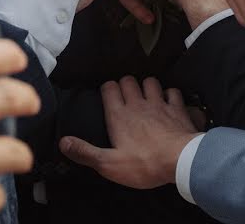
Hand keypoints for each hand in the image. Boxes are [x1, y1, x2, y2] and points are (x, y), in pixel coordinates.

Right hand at [59, 77, 199, 189]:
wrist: (181, 161)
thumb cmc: (145, 163)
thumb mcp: (109, 164)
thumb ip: (85, 152)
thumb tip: (63, 143)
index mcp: (119, 115)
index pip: (109, 89)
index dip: (107, 89)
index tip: (107, 95)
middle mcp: (138, 104)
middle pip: (128, 81)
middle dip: (125, 84)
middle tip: (124, 94)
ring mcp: (159, 104)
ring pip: (150, 82)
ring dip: (147, 86)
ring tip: (145, 95)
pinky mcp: (177, 108)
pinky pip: (174, 92)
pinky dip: (171, 94)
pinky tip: (170, 101)